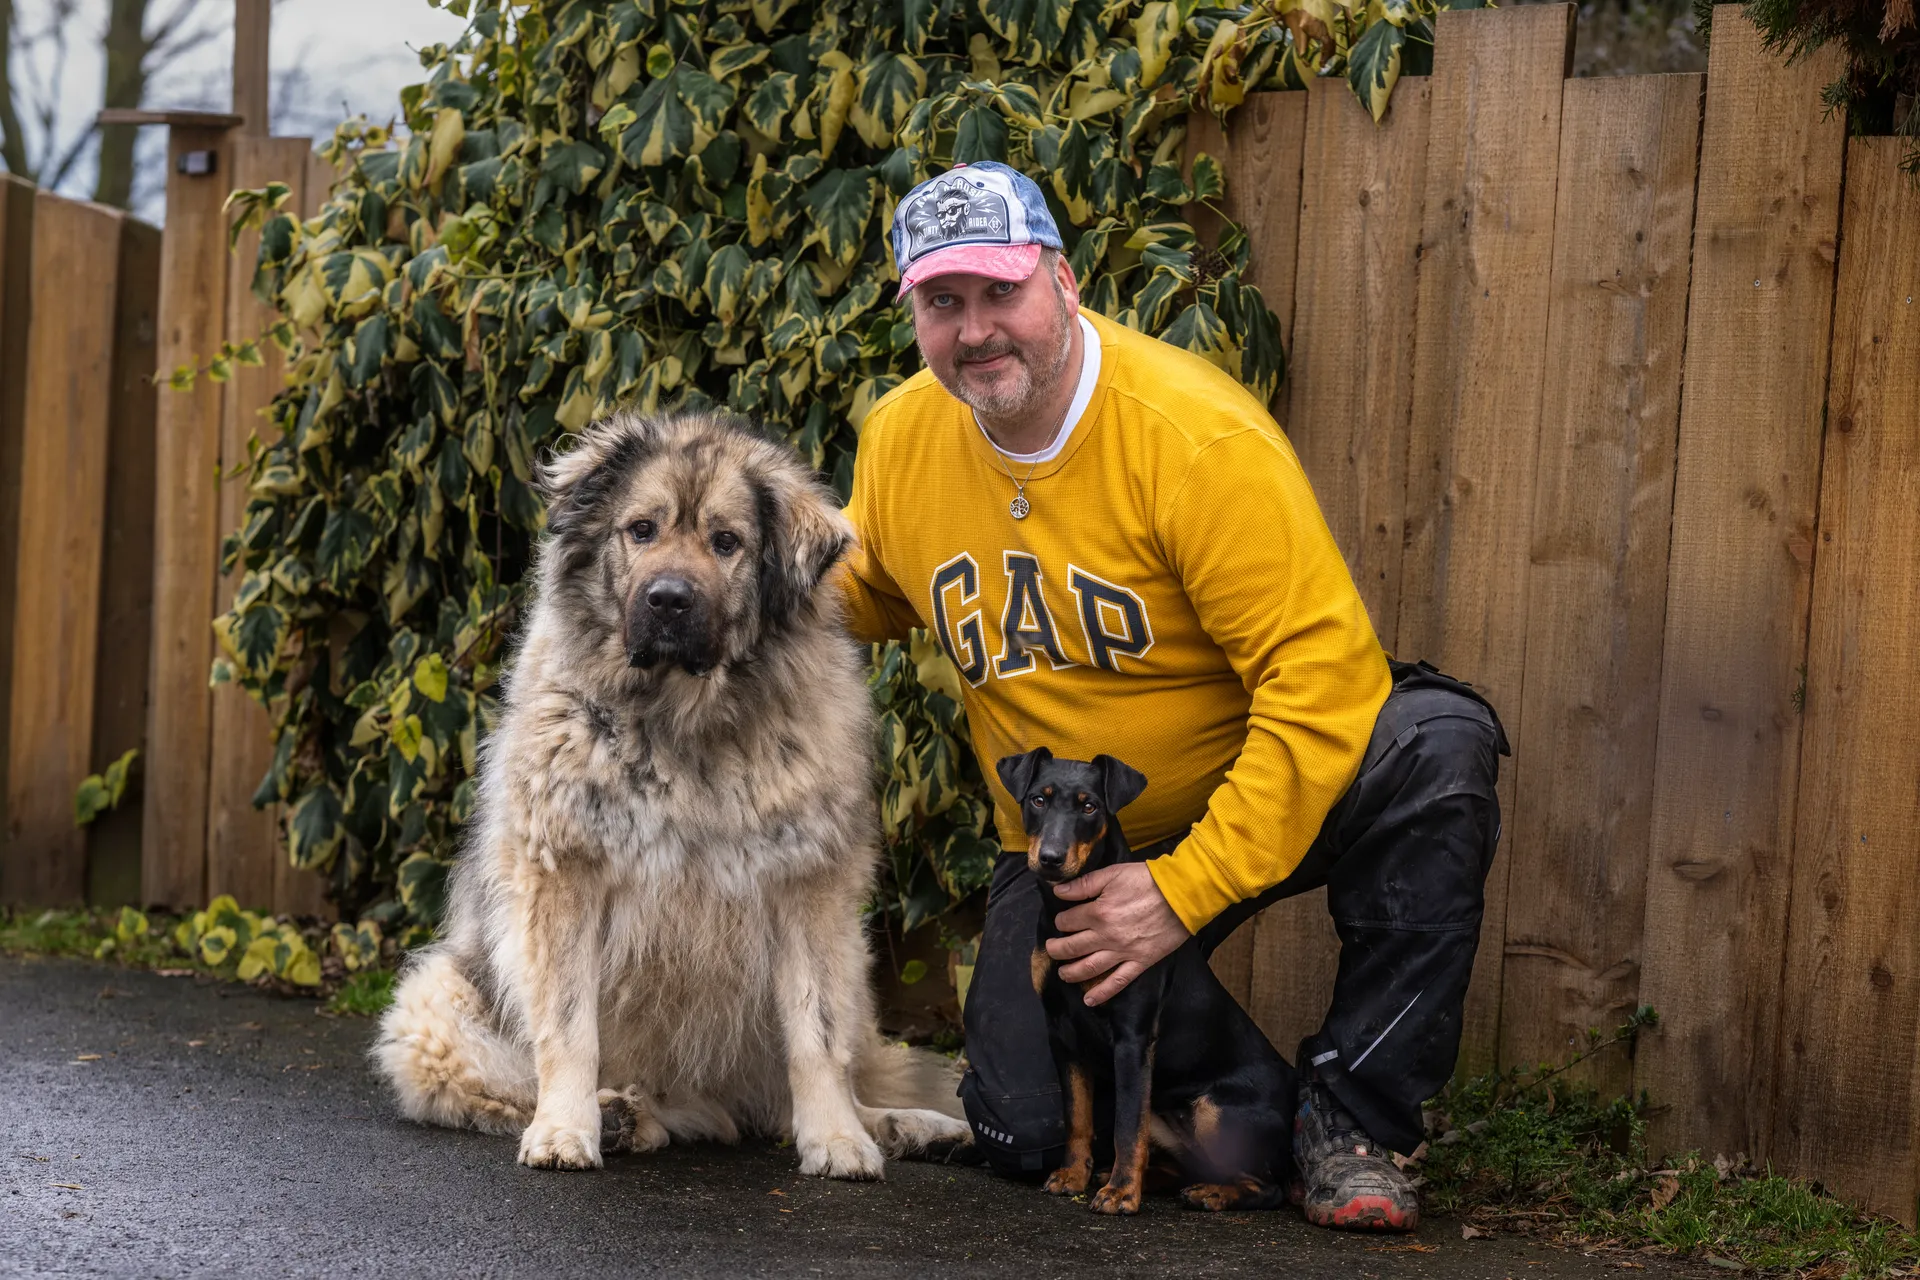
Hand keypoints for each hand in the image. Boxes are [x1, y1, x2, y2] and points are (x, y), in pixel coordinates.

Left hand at [1043, 862, 1189, 1006]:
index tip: (1062, 920)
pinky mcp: (1140, 963)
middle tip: (1052, 949)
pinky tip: (1089, 1000)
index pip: (1068, 922)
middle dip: (1057, 950)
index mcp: (1098, 913)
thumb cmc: (1147, 881)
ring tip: (1062, 973)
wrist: (1182, 894)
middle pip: (1072, 948)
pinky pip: (1118, 982)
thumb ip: (1083, 884)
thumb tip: (1058, 892)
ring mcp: (1122, 952)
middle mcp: (1106, 936)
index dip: (1061, 921)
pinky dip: (1102, 993)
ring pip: (1089, 968)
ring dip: (1071, 973)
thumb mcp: (1112, 874)